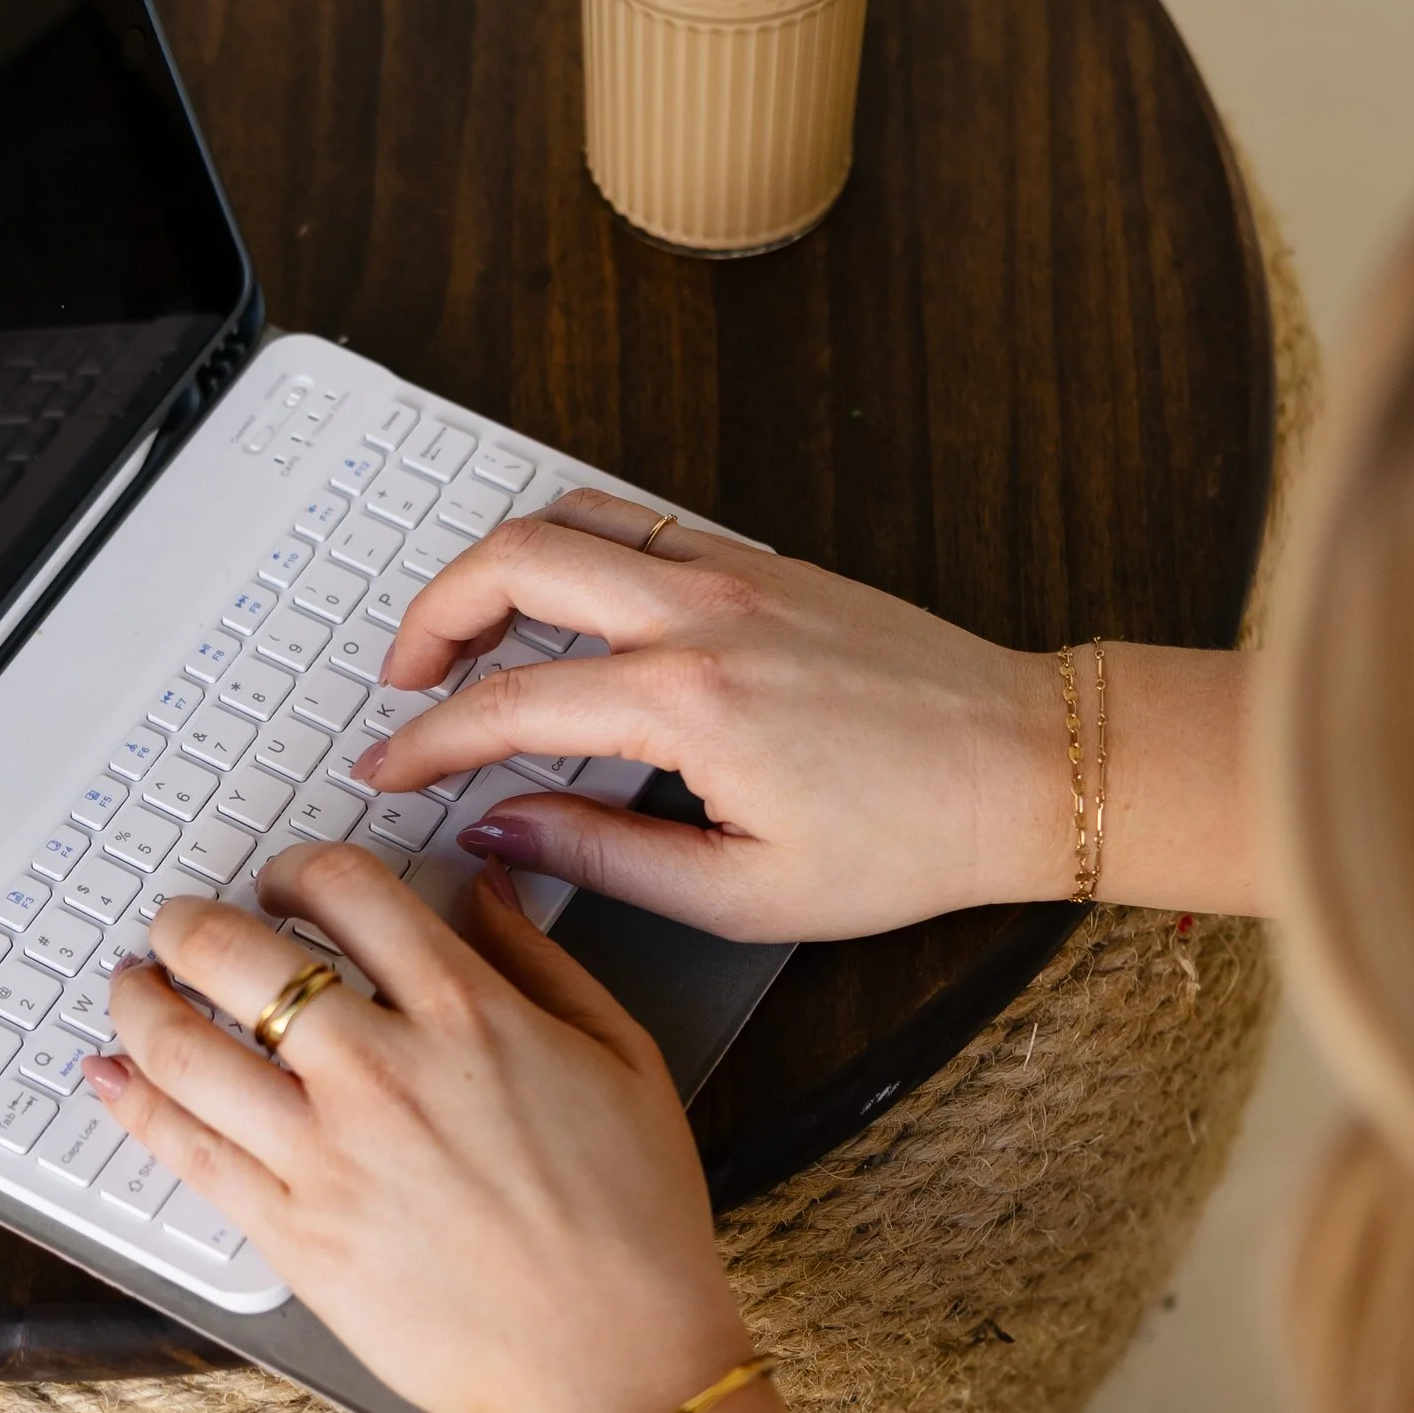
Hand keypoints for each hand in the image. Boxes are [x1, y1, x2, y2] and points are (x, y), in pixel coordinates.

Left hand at [88, 847, 750, 1412]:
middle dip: (189, 922)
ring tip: (129, 987)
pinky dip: (131, 1102)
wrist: (610, 1366)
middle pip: (236, 953)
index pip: (345, 889)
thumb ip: (538, 959)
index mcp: (466, 1014)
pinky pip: (184, 1149)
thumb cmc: (631, 1224)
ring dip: (138, 1001)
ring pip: (186, 1047)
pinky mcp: (294, 1233)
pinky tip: (109, 1077)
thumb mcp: (620, 1055)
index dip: (295, 868)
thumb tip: (482, 891)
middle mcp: (381, 1071)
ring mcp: (327, 1154)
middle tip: (178, 925)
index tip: (282, 883)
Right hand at [366, 496, 1070, 942]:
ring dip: (494, 565)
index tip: (389, 771)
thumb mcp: (740, 893)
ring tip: (464, 631)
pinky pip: (637, 522)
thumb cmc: (908, 842)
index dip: (426, 743)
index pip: (507, 706)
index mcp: (688, 703)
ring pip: (570, 519)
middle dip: (431, 617)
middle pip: (513, 563)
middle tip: (403, 682)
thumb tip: (498, 832)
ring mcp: (736, 571)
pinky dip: (572, 547)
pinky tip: (563, 605)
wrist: (1024, 768)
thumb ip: (600, 856)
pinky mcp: (766, 560)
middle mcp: (703, 613)